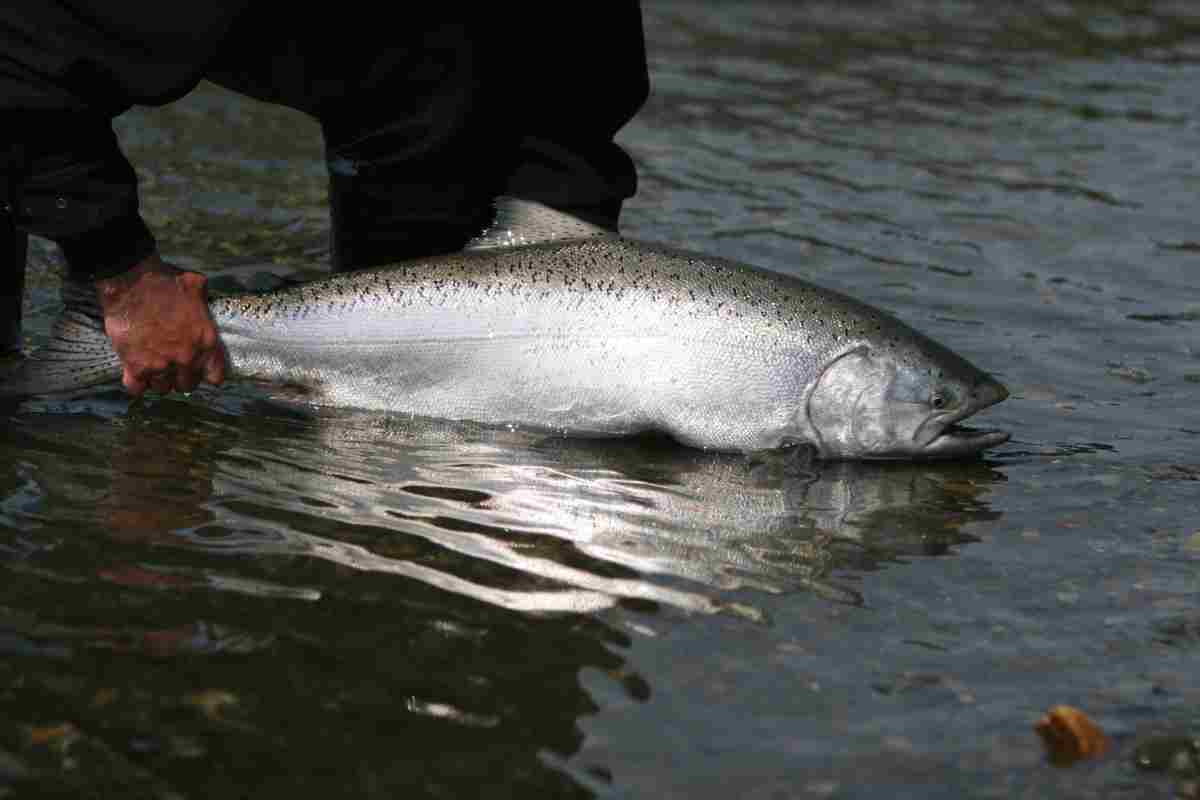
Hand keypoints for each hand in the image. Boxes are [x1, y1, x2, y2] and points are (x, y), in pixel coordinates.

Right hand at [95, 253, 226, 396]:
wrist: (131, 281)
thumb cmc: (164, 281)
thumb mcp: (196, 288)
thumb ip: (203, 304)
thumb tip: (204, 303)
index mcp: (206, 342)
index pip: (214, 377)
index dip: (205, 373)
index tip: (198, 368)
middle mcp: (186, 358)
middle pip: (187, 385)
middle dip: (180, 376)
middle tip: (171, 364)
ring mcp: (161, 365)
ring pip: (162, 389)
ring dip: (158, 380)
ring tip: (153, 367)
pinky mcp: (135, 366)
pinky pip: (137, 388)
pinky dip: (136, 383)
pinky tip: (136, 372)